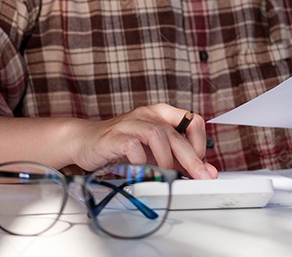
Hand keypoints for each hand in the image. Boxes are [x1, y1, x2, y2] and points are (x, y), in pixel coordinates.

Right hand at [71, 104, 217, 178]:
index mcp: (161, 114)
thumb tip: (206, 172)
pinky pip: (132, 145)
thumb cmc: (122, 145)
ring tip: (165, 175)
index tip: (200, 164)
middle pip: (176, 134)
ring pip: (157, 134)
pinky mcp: (114, 136)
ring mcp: (130, 123)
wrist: (85, 141)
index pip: (193, 121)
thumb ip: (179, 160)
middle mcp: (148, 115)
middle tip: (199, 177)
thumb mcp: (155, 152)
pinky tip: (142, 171)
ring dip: (165, 159)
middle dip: (191, 159)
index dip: (200, 144)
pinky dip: (141, 161)